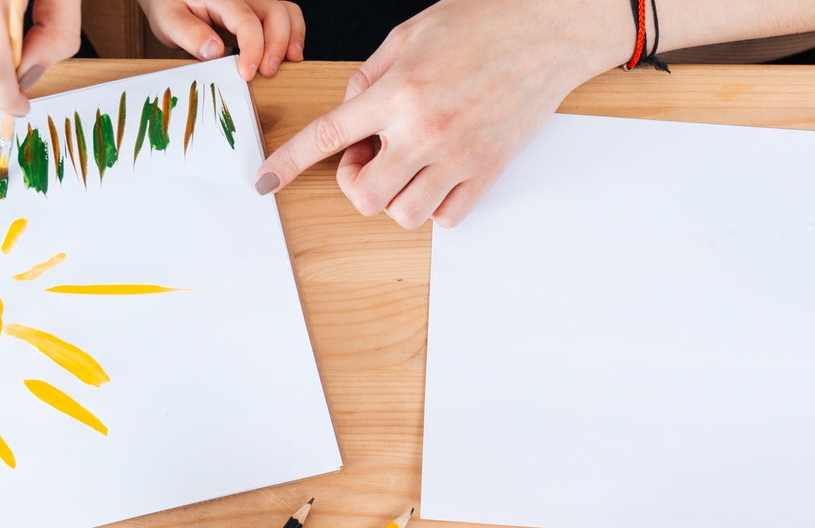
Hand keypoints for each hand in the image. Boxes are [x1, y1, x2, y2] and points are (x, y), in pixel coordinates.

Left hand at [139, 0, 303, 77]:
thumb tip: (214, 51)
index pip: (246, 20)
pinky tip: (286, 56)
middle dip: (277, 45)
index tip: (247, 74)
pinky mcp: (258, 10)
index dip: (253, 48)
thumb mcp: (168, 20)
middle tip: (266, 73)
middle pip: (275, 12)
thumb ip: (189, 34)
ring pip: (286, 12)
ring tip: (286, 64)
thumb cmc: (169, 6)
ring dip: (291, 39)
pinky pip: (285, 16)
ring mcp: (253, 0)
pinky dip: (291, 35)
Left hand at [256, 0, 630, 227]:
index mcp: (398, 90)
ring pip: (403, 214)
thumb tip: (352, 108)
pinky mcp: (489, 170)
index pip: (328, 136)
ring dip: (395, 197)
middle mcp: (425, 129)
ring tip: (408, 166)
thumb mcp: (412, 32)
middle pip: (363, 195)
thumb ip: (372, 73)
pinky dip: (435, 207)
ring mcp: (459, 156)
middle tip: (371, 157)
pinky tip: (439, 176)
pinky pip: (447, 218)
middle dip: (355, 183)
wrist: (549, 28)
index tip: (265, 182)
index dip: (288, 163)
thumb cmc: (483, 21)